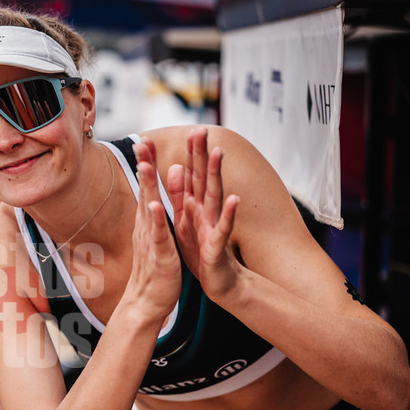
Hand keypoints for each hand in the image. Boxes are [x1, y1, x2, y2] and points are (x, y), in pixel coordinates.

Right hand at [123, 138, 181, 321]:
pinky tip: (156, 207)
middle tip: (140, 141)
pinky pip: (158, 237)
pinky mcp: (159, 257)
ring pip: (149, 209)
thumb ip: (152, 218)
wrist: (146, 304)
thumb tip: (151, 199)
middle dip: (143, 166)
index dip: (146, 164)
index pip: (147, 188)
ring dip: (147, 187)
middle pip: (144, 191)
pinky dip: (156, 221)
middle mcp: (145, 228)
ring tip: (145, 165)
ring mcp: (150, 241)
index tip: (144, 141)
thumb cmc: (153, 271)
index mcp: (148, 223)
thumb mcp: (154, 239)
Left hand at [168, 127, 241, 301]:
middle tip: (201, 128)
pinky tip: (233, 199)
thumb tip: (175, 166)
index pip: (190, 174)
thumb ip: (180, 194)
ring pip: (214, 196)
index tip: (184, 128)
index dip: (187, 153)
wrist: (218, 281)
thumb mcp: (185, 219)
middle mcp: (205, 211)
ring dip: (216, 175)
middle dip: (201, 154)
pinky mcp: (217, 245)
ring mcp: (213, 226)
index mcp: (194, 205)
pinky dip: (228, 214)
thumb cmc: (201, 251)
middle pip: (202, 178)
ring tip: (218, 152)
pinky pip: (222, 229)